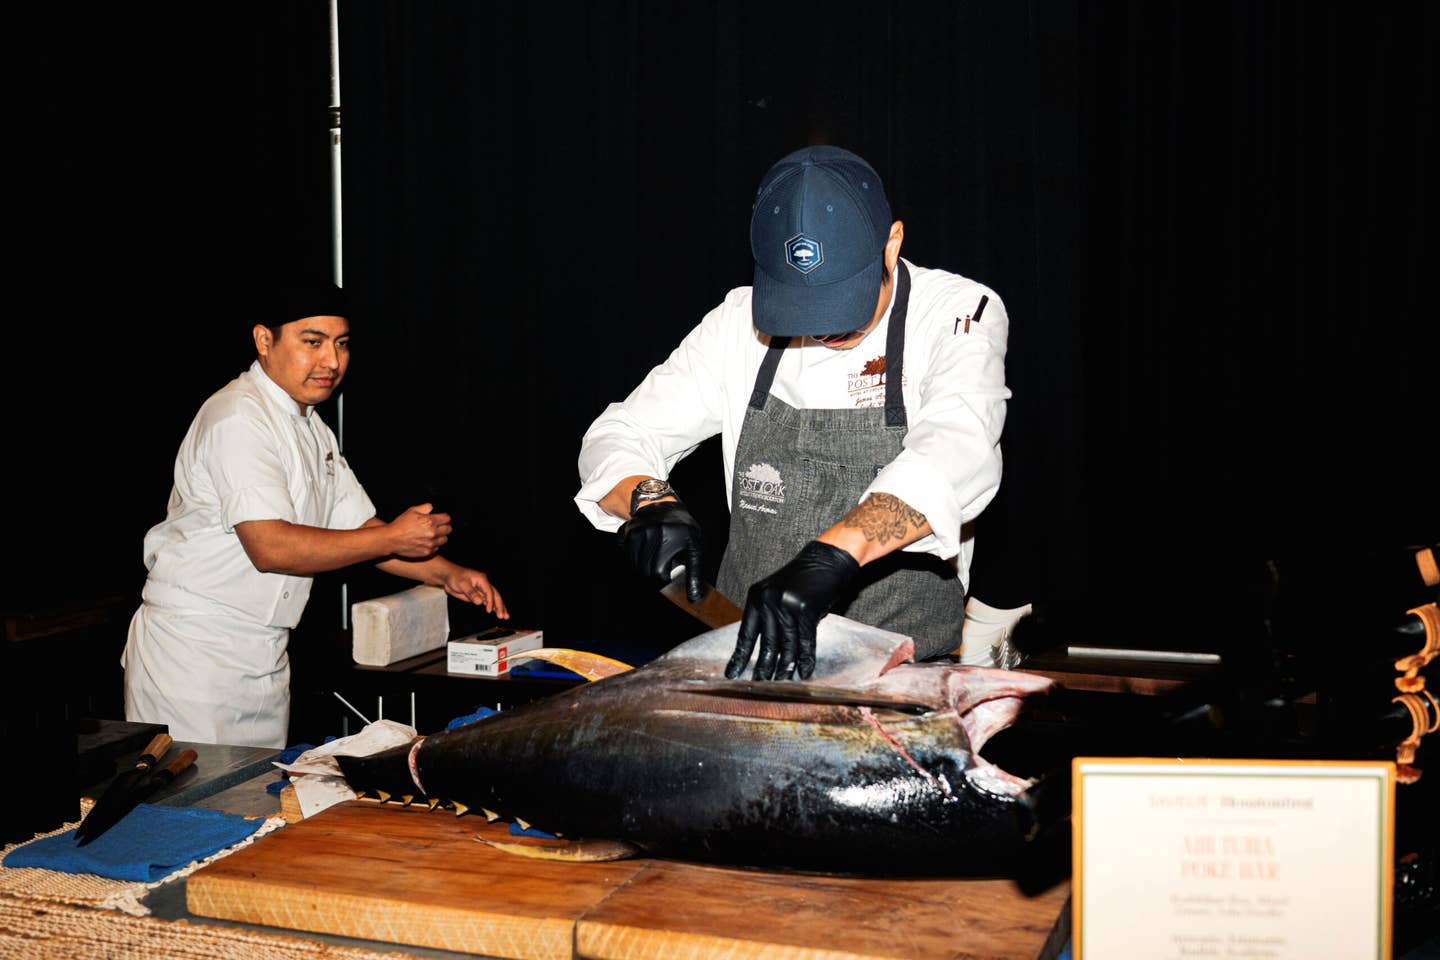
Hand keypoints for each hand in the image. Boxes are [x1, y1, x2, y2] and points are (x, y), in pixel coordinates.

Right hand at [387, 503, 451, 557]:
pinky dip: (434, 545)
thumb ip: (425, 507)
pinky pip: (437, 548)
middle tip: (438, 526)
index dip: (444, 517)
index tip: (442, 518)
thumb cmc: (401, 524)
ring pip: (444, 539)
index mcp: (430, 521)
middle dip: (444, 526)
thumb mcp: (412, 510)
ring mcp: (430, 544)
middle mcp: (433, 533)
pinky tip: (427, 541)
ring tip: (433, 534)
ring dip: (440, 536)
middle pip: (448, 529)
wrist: (391, 539)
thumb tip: (432, 508)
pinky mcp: (427, 552)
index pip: (447, 518)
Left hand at [442, 567, 508, 618]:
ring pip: (494, 599)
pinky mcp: (479, 595)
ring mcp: (482, 590)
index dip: (491, 601)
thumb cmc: (455, 576)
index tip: (489, 610)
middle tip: (502, 615)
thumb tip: (480, 602)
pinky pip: (488, 602)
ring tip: (505, 616)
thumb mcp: (462, 584)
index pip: (489, 592)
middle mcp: (484, 584)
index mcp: (482, 579)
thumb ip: (471, 593)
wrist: (449, 576)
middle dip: (500, 606)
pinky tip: (498, 612)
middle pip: (495, 596)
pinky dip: (493, 607)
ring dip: (499, 607)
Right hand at [617, 500, 703, 602]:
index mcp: (669, 537)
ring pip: (635, 564)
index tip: (668, 578)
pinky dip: (634, 556)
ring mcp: (636, 531)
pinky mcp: (627, 531)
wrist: (664, 506)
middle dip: (654, 574)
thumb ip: (695, 573)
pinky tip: (644, 548)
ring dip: (644, 566)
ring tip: (655, 556)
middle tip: (663, 566)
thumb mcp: (695, 547)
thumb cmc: (682, 529)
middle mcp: (650, 533)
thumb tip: (694, 597)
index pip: (659, 573)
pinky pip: (626, 554)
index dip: (664, 580)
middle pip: (645, 571)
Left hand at [725, 540, 859, 680]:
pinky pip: (805, 642)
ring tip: (781, 683)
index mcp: (756, 597)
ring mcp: (786, 605)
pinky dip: (806, 659)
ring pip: (785, 645)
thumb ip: (769, 616)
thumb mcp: (778, 593)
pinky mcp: (806, 609)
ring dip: (784, 668)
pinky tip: (804, 671)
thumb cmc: (804, 580)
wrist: (828, 560)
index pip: (746, 634)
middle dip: (763, 667)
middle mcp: (768, 601)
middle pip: (765, 644)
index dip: (740, 656)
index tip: (732, 673)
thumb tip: (765, 648)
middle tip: (759, 685)